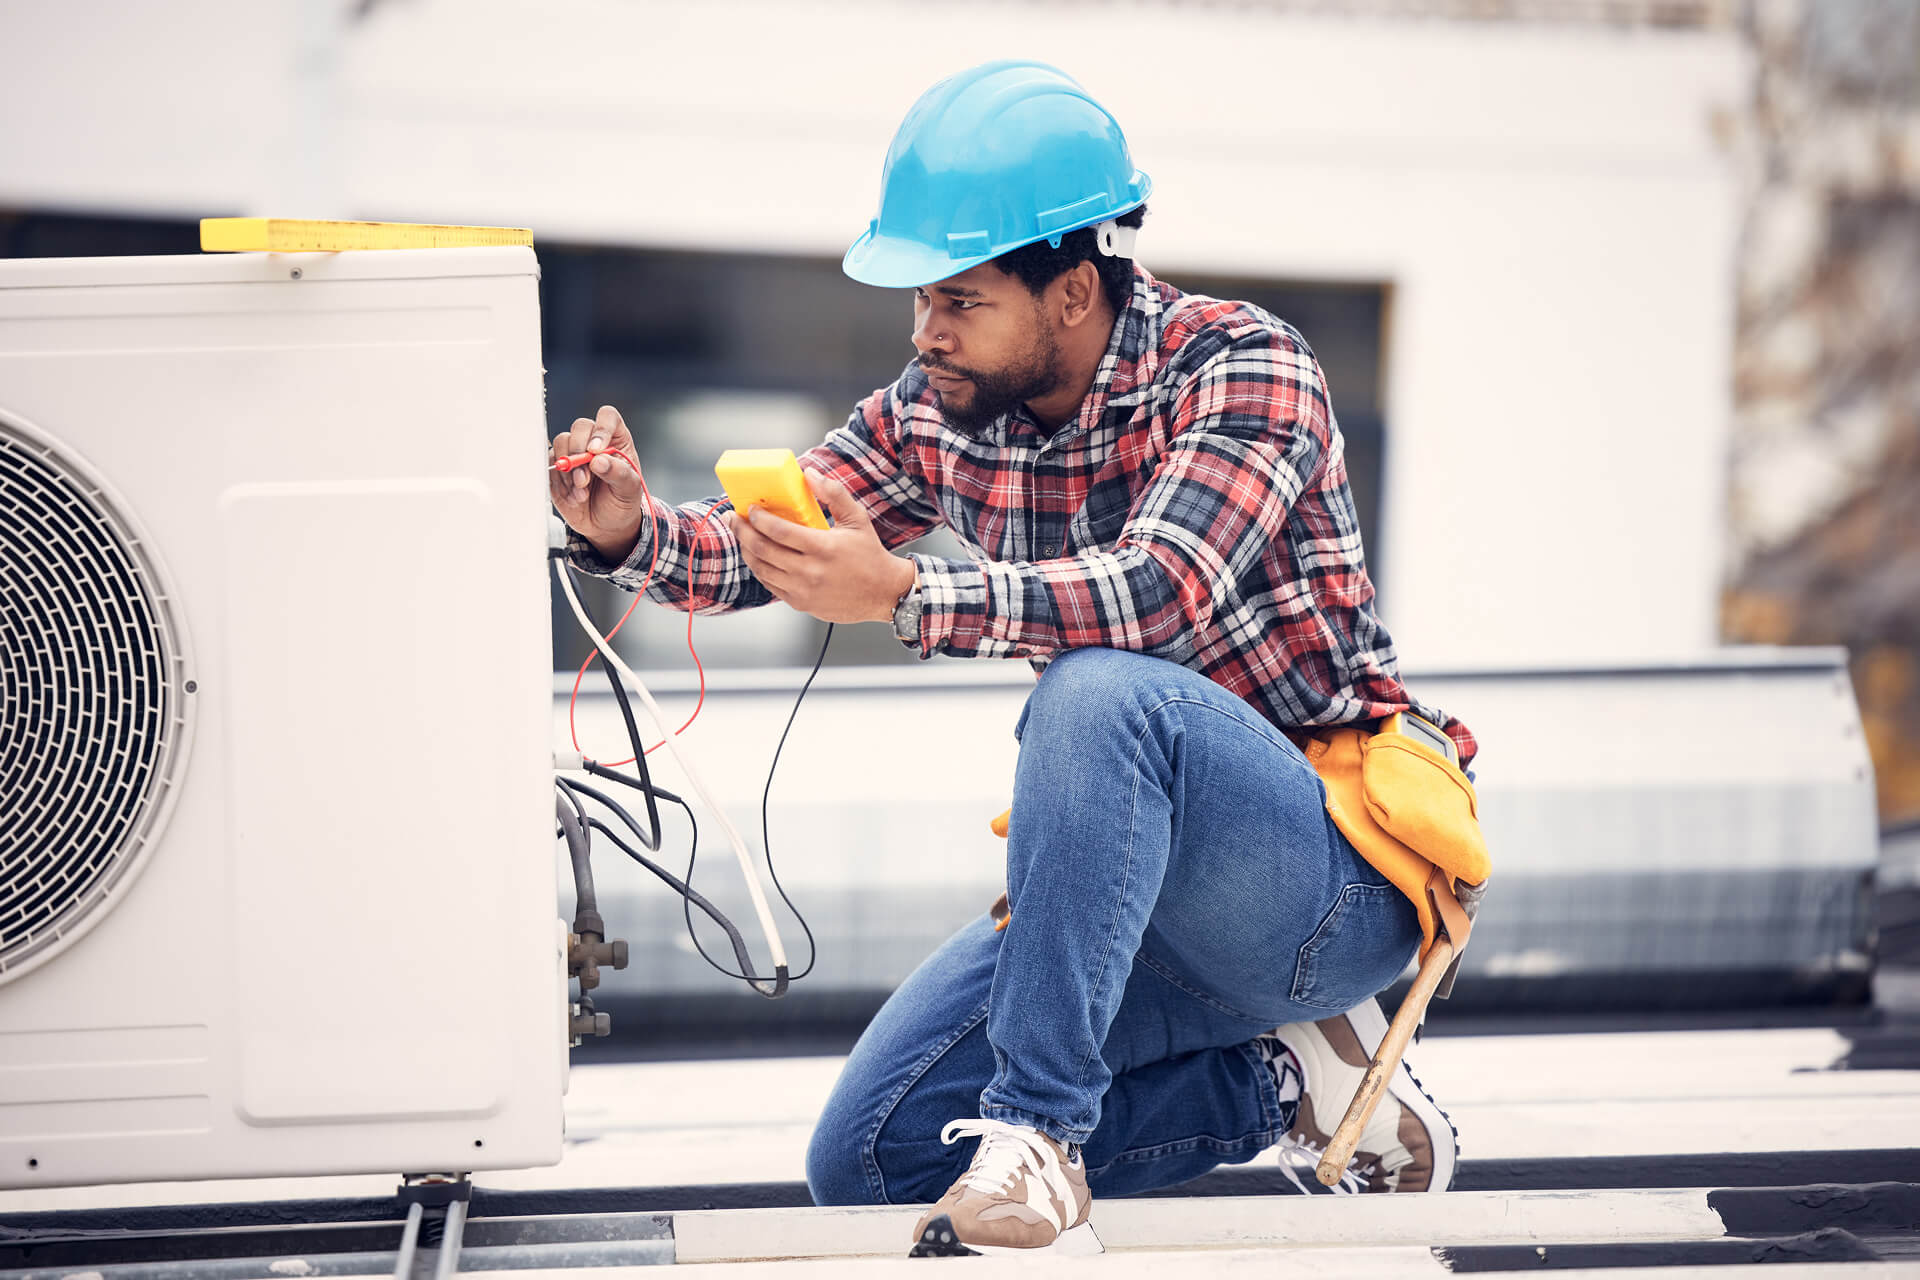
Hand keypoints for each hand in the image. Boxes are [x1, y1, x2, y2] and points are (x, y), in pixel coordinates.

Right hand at [551, 405, 646, 562]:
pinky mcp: (557, 468)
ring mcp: (573, 453)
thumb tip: (598, 460)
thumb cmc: (622, 501)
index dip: (601, 429)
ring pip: (561, 443)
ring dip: (569, 471)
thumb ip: (618, 473)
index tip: (596, 450)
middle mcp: (593, 441)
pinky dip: (560, 484)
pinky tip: (575, 498)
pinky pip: (550, 466)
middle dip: (578, 453)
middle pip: (580, 427)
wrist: (607, 524)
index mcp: (616, 440)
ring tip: (582, 494)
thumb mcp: (629, 490)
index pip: (608, 417)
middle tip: (584, 480)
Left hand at [730, 471, 915, 623]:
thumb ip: (833, 494)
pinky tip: (757, 556)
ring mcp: (803, 590)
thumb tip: (809, 474)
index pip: (778, 531)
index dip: (757, 518)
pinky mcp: (801, 604)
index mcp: (822, 547)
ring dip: (746, 550)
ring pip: (761, 569)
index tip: (749, 508)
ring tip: (741, 536)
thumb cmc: (870, 554)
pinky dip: (760, 568)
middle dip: (742, 531)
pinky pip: (770, 585)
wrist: (884, 592)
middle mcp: (809, 571)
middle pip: (762, 549)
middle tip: (733, 519)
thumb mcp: (856, 518)